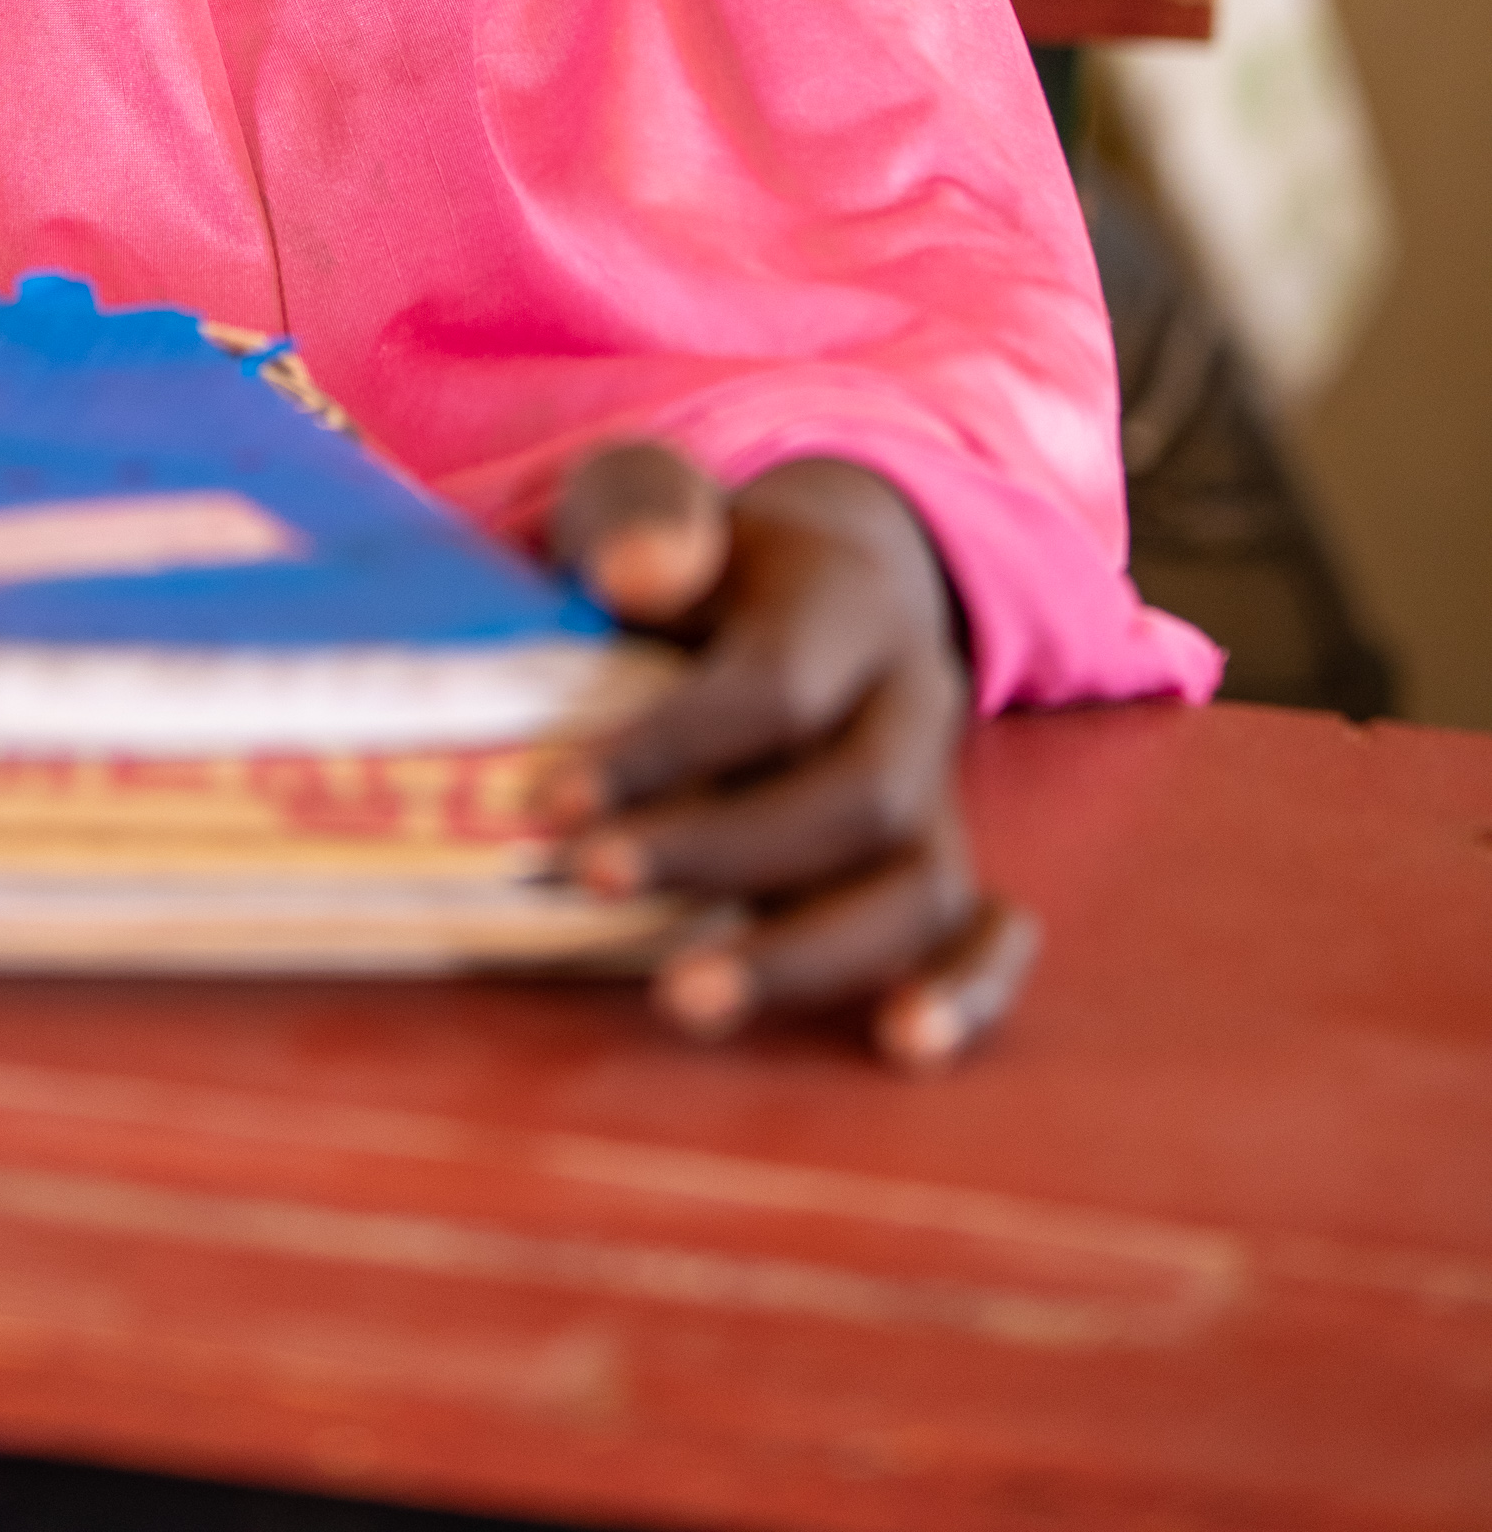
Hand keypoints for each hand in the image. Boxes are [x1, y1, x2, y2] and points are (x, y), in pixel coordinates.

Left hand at [545, 443, 1037, 1067]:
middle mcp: (914, 694)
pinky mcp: (946, 853)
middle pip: (857, 797)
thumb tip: (636, 575)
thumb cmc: (696, 550)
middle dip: (720, 854)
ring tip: (684, 1001)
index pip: (776, 686)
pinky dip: (967, 989)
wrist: (816, 567)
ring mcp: (941, 786)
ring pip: (921, 884)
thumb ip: (640, 514)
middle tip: (588, 884)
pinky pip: (991, 928)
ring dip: (808, 955)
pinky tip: (901, 1046)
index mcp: (844, 596)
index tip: (553, 802)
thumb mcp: (649, 498)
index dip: (669, 749)